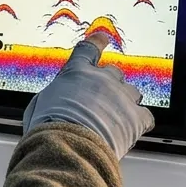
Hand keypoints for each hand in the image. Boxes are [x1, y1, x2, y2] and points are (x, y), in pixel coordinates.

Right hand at [22, 33, 155, 158]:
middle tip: (104, 98)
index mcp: (76, 72)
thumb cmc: (49, 129)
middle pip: (114, 72)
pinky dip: (141, 122)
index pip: (89, 49)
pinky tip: (135, 128)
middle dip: (110, 83)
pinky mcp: (136, 117)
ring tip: (118, 116)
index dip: (97, 42)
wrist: (69, 148)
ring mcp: (120, 96)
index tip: (103, 38)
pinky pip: (146, 116)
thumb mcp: (39, 105)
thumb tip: (53, 101)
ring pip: (132, 91)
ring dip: (126, 101)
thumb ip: (52, 96)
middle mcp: (101, 79)